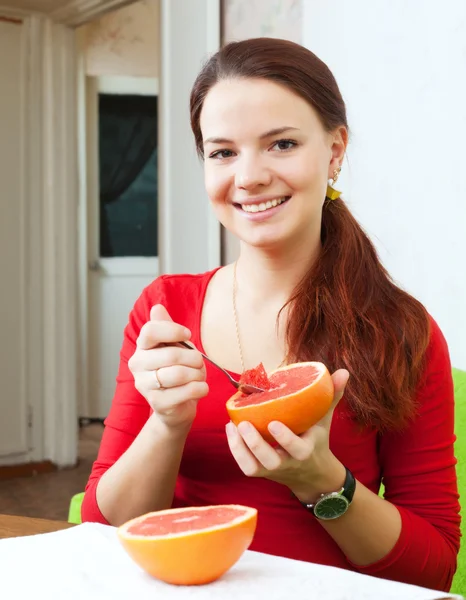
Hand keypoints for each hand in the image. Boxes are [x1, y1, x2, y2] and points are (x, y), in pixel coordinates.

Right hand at [128, 305, 207, 429]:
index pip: (150, 331)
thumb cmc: (177, 372)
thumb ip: (166, 327)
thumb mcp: (174, 346)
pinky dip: (201, 388)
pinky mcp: (158, 403)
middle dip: (194, 358)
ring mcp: (145, 386)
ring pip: (179, 374)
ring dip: (198, 374)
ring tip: (199, 376)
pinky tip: (201, 388)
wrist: (176, 407)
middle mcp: (138, 365)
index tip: (188, 335)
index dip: (172, 330)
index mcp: (141, 347)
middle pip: (171, 354)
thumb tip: (157, 308)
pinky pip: (187, 391)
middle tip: (199, 363)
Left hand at [225, 369, 349, 500]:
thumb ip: (333, 395)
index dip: (285, 439)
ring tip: (233, 425)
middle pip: (270, 461)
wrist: (313, 474)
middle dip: (256, 444)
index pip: (297, 449)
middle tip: (245, 423)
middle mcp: (288, 463)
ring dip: (240, 448)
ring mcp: (273, 470)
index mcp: (306, 451)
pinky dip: (236, 451)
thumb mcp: (325, 419)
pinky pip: (246, 467)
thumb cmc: (317, 439)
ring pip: (253, 468)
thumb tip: (343, 372)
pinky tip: (231, 430)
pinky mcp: (261, 472)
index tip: (273, 423)